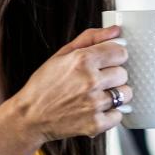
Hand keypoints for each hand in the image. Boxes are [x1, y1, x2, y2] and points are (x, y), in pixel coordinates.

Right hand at [5, 26, 131, 143]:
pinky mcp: (95, 124)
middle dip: (113, 76)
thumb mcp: (61, 54)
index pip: (121, 52)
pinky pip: (119, 115)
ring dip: (115, 94)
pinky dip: (110, 114)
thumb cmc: (44, 85)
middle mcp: (90, 81)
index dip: (114, 57)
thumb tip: (116, 30)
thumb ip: (90, 38)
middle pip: (124, 73)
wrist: (29, 117)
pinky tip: (95, 110)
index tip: (106, 62)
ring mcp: (93, 104)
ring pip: (125, 94)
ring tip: (97, 96)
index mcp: (82, 60)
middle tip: (96, 81)